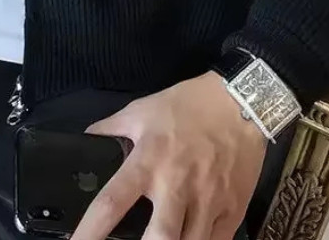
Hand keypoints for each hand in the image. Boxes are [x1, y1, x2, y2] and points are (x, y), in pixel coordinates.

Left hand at [77, 72, 267, 239]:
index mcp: (148, 161)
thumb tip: (86, 140)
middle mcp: (176, 187)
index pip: (111, 203)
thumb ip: (112, 128)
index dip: (89, 231)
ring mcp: (208, 202)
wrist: (242, 101)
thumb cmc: (188, 105)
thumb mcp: (142, 109)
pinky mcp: (233, 211)